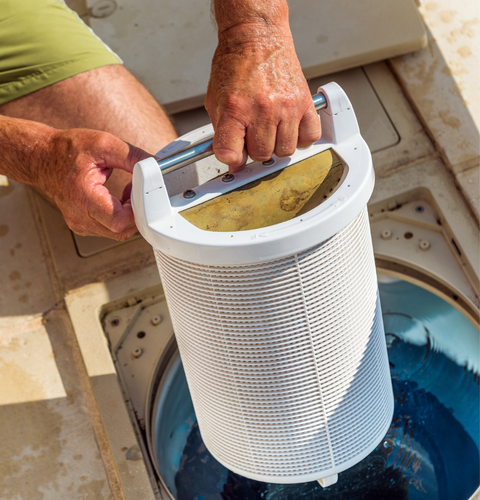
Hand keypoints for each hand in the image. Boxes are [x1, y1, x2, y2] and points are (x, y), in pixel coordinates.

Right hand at [37, 128, 149, 239]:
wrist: (42, 158)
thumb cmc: (67, 150)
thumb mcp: (103, 144)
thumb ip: (132, 156)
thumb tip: (155, 165)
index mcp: (83, 196)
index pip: (118, 221)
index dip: (136, 211)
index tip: (139, 194)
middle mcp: (80, 216)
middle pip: (121, 231)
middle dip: (136, 214)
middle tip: (135, 192)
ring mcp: (81, 224)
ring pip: (117, 233)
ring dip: (129, 216)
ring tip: (126, 193)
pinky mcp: (83, 226)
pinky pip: (110, 230)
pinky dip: (120, 218)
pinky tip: (118, 200)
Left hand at [205, 24, 321, 171]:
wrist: (257, 36)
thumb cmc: (236, 64)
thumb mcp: (215, 98)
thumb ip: (220, 131)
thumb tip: (231, 160)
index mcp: (235, 107)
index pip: (231, 152)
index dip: (231, 159)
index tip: (233, 155)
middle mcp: (262, 108)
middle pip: (261, 155)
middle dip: (254, 149)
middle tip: (252, 134)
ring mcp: (286, 106)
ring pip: (285, 150)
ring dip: (276, 145)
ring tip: (270, 129)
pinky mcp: (304, 102)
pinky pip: (309, 136)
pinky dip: (300, 138)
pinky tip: (289, 128)